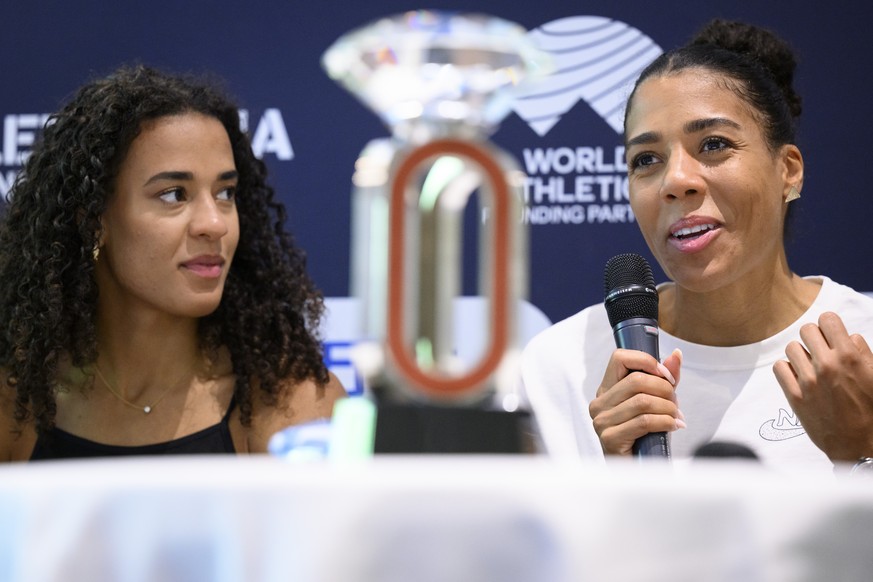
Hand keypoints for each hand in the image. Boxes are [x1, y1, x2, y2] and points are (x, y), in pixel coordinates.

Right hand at [589, 348, 683, 454]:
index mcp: (606, 389)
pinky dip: (665, 422)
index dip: (646, 361)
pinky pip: (643, 421)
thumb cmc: (644, 435)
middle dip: (665, 390)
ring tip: (676, 416)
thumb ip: (664, 379)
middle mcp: (599, 402)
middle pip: (636, 380)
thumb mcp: (655, 402)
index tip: (666, 376)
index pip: (619, 358)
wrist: (637, 469)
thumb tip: (676, 354)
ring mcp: (601, 420)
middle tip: (675, 403)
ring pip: (642, 401)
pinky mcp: (609, 438)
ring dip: (668, 408)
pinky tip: (673, 426)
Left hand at [773, 312, 872, 461]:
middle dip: (815, 338)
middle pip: (807, 330)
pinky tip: (799, 377)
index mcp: (849, 357)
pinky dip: (787, 369)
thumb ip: (862, 352)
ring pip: (791, 347)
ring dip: (801, 354)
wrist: (860, 446)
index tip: (831, 335)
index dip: (829, 325)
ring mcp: (808, 381)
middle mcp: (826, 365)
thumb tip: (848, 336)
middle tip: (821, 351)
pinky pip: (779, 367)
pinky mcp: (794, 396)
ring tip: (811, 366)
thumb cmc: (872, 410)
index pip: (827, 319)